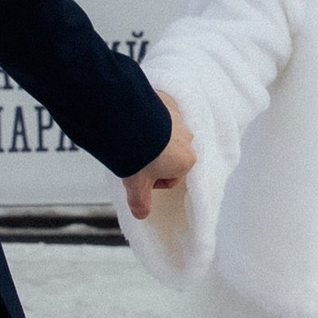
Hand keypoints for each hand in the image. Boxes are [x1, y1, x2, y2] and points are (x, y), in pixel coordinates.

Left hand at [123, 91, 196, 221]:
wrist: (130, 122)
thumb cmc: (138, 154)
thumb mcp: (136, 184)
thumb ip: (140, 202)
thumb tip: (141, 215)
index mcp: (186, 161)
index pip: (172, 177)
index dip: (153, 181)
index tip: (138, 177)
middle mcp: (188, 139)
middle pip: (171, 154)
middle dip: (154, 157)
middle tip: (132, 158)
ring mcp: (179, 118)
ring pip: (167, 132)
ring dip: (153, 137)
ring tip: (132, 140)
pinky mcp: (168, 102)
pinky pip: (162, 112)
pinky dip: (150, 117)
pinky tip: (135, 121)